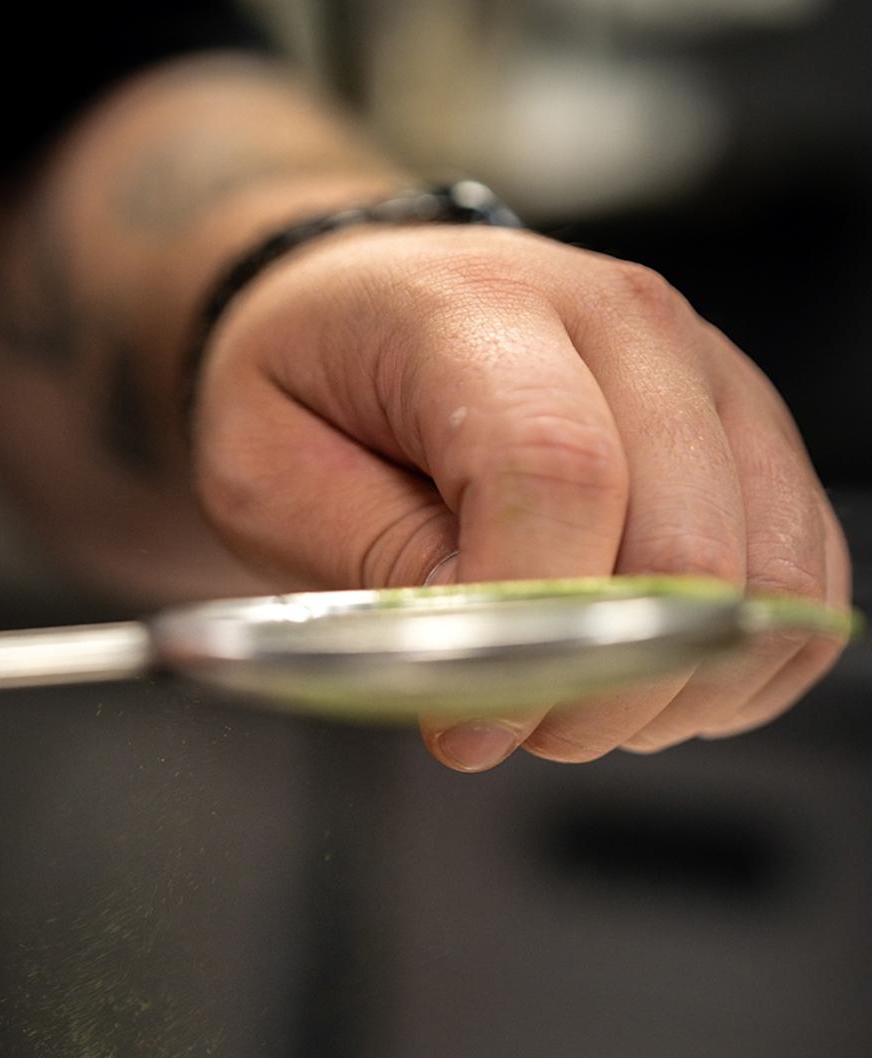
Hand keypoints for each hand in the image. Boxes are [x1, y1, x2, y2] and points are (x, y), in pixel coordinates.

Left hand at [192, 226, 850, 769]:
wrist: (364, 318)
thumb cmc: (311, 397)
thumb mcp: (271, 477)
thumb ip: (379, 559)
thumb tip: (488, 654)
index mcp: (484, 308)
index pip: (556, 470)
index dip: (526, 632)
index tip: (469, 728)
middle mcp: (628, 323)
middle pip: (684, 540)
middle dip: (602, 685)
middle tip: (521, 730)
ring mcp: (711, 377)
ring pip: (767, 574)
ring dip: (675, 688)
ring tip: (576, 704)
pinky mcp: (756, 440)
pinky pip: (806, 583)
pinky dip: (737, 668)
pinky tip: (647, 681)